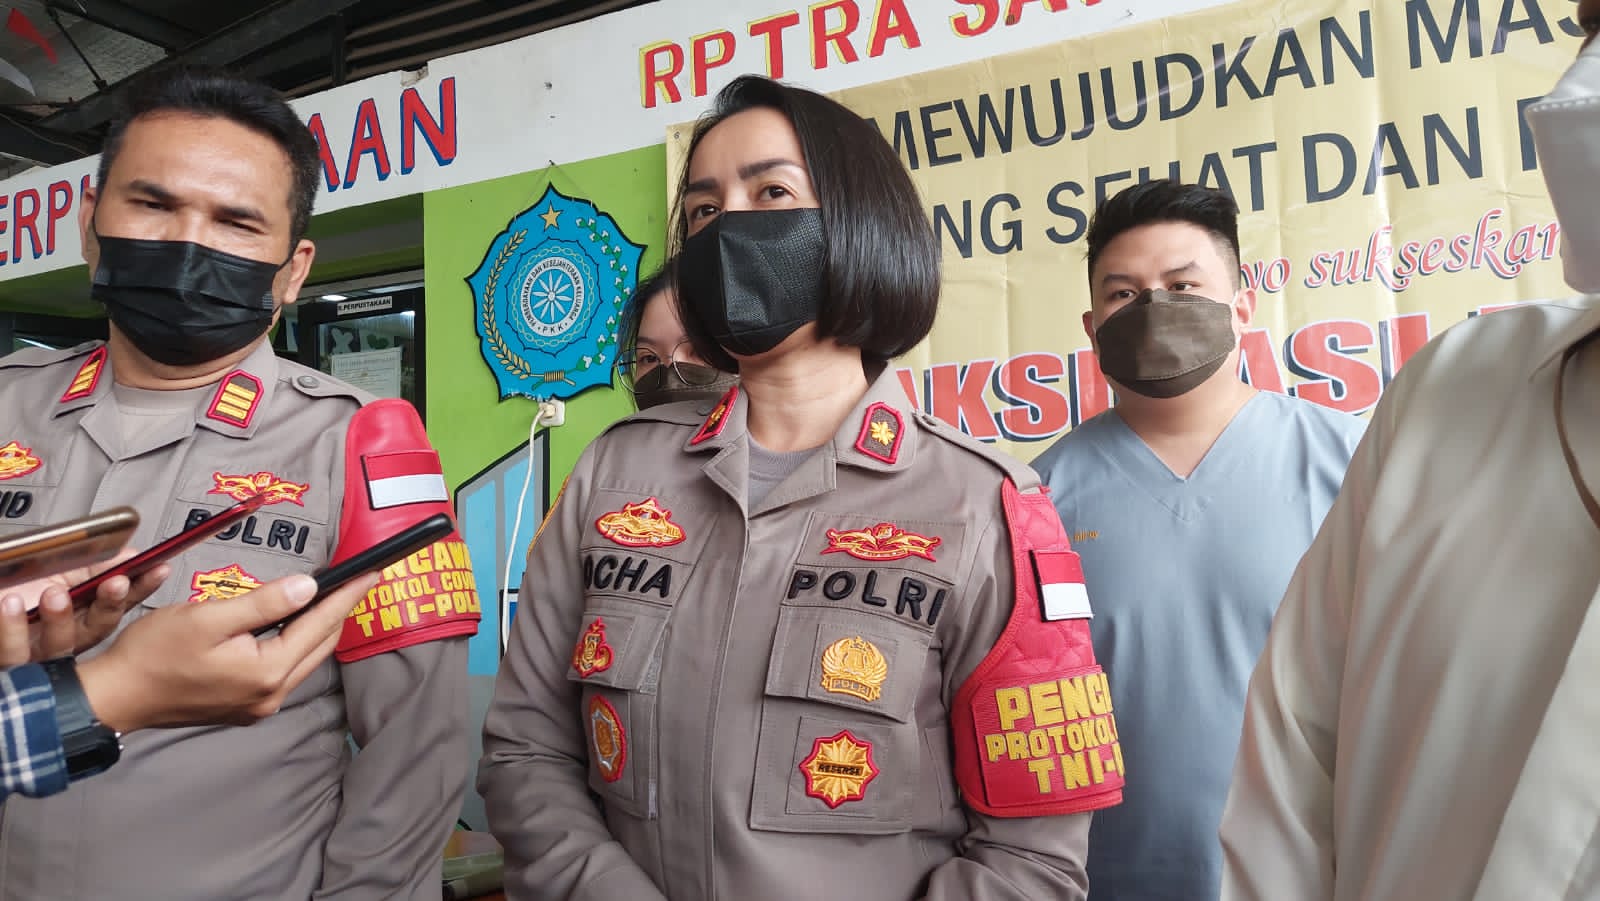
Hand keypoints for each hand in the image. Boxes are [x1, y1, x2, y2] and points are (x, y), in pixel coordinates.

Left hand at [0, 549, 170, 666]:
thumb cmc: (13, 588)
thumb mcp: (51, 571)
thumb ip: (87, 565)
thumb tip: (129, 553)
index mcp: (78, 616)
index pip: (120, 604)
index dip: (142, 587)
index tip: (156, 568)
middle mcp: (62, 640)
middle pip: (96, 630)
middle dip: (108, 605)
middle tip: (115, 582)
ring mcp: (32, 655)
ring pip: (56, 648)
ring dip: (60, 620)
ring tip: (54, 594)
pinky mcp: (8, 662)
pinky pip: (11, 653)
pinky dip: (10, 629)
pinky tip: (9, 604)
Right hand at [76, 571, 379, 733]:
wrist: (118, 696)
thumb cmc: (154, 654)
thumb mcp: (208, 618)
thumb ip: (263, 603)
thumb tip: (308, 587)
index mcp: (267, 672)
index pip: (320, 624)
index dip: (346, 595)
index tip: (370, 573)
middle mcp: (271, 694)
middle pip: (319, 644)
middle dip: (340, 610)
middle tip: (358, 580)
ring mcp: (259, 705)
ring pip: (305, 658)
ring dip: (320, 628)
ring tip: (334, 597)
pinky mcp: (246, 706)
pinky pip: (285, 670)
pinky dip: (297, 644)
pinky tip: (297, 626)